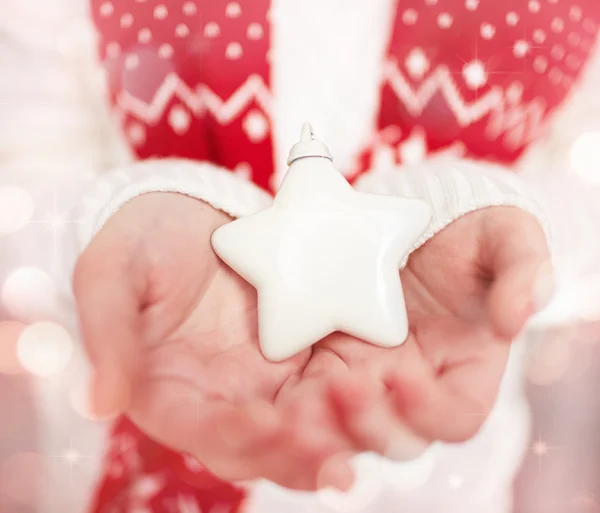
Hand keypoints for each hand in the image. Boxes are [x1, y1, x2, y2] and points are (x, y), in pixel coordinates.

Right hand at [74, 193, 356, 489]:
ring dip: (340, 434)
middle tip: (336, 456)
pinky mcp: (305, 353)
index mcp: (172, 391)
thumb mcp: (112, 273)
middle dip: (299, 455)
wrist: (191, 208)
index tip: (265, 425)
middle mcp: (225, 397)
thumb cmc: (143, 239)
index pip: (203, 433)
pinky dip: (359, 395)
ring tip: (372, 422)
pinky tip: (391, 386)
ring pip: (309, 426)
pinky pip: (337, 385)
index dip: (233, 436)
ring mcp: (269, 378)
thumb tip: (101, 404)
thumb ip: (108, 333)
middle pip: (265, 448)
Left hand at [302, 207, 552, 452]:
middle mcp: (412, 383)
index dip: (431, 409)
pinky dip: (289, 401)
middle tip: (342, 386)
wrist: (417, 217)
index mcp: (462, 369)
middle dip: (366, 422)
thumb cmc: (469, 230)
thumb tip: (518, 317)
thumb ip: (523, 271)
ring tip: (296, 402)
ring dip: (320, 423)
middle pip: (391, 434)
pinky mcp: (324, 357)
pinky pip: (303, 393)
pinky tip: (267, 384)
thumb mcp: (504, 237)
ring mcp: (365, 372)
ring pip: (341, 424)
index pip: (455, 416)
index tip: (404, 376)